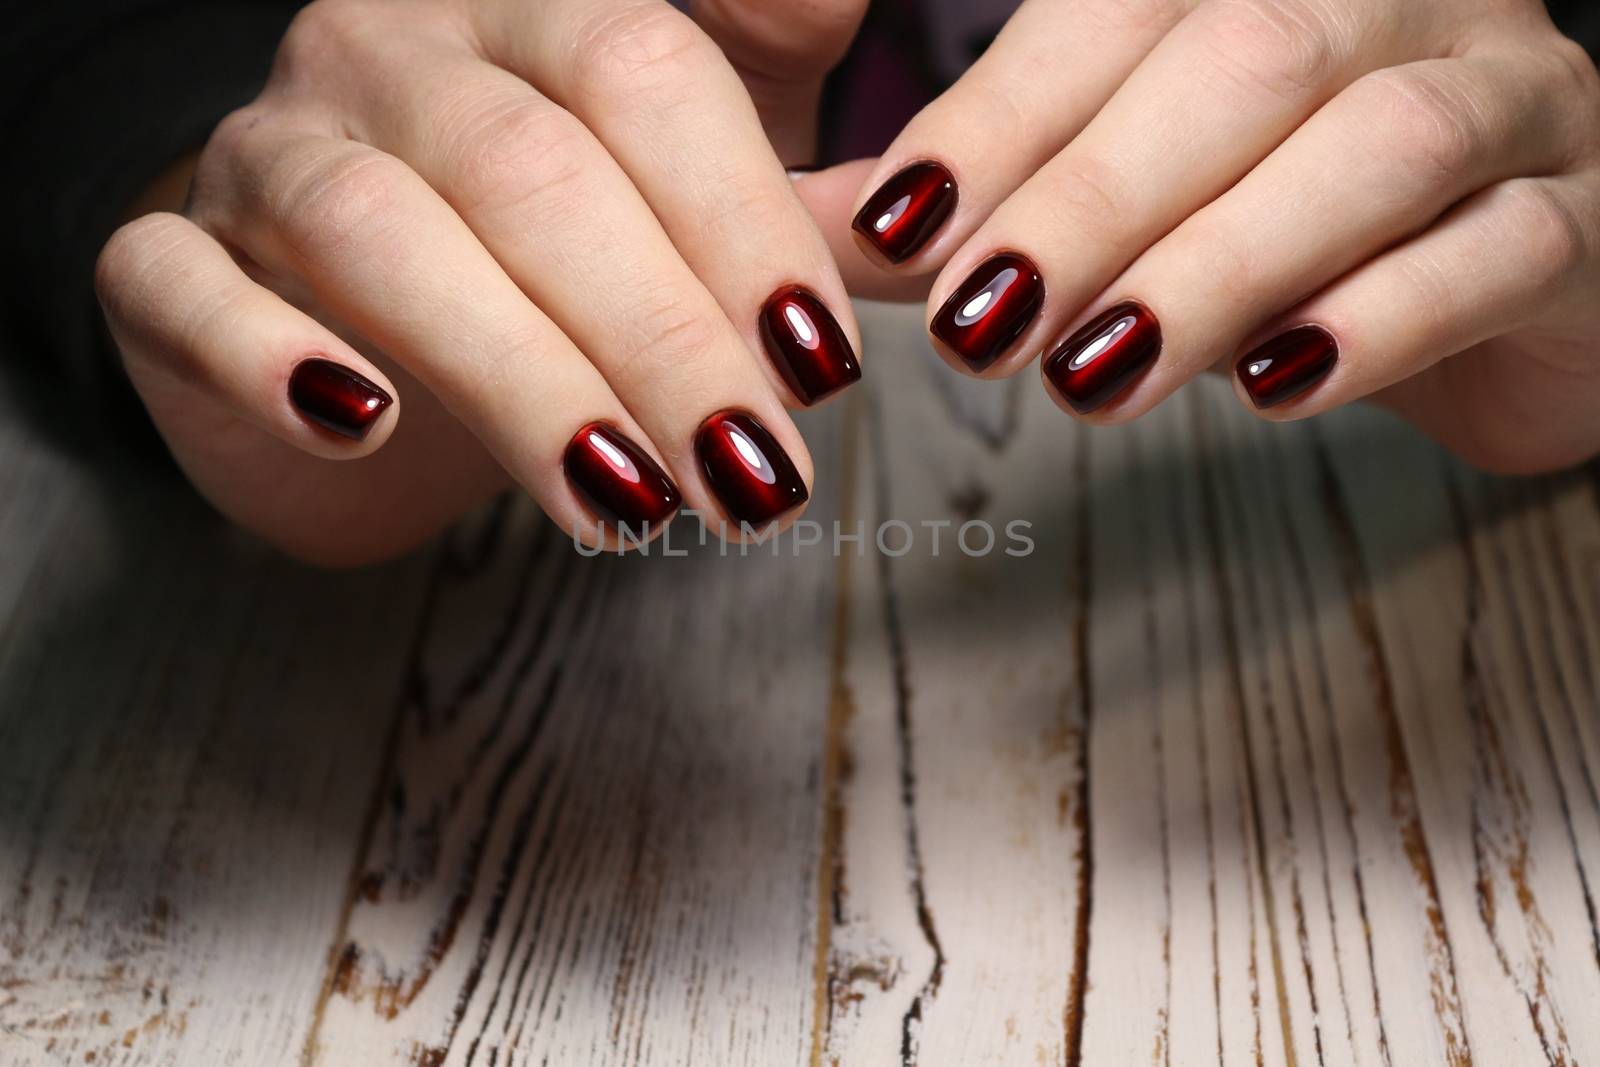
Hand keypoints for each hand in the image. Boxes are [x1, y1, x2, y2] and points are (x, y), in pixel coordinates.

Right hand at [95, 0, 865, 564]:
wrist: (361, 302)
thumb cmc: (556, 244)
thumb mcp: (695, 196)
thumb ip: (802, 209)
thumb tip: (946, 241)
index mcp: (530, 4)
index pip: (644, 72)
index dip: (742, 221)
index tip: (822, 366)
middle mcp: (390, 47)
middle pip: (531, 172)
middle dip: (660, 339)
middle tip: (754, 477)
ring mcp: (270, 147)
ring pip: (380, 238)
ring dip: (522, 383)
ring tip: (627, 507)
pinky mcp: (171, 260)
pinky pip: (182, 286)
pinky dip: (267, 360)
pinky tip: (363, 424)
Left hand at [803, 0, 1599, 472]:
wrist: (1523, 288)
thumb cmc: (1299, 236)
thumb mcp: (1133, 207)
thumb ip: (992, 202)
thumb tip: (821, 228)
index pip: (1116, 11)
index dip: (1002, 115)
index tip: (896, 229)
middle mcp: (1397, 5)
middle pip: (1239, 64)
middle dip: (1092, 199)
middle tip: (980, 326)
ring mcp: (1513, 99)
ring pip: (1374, 151)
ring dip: (1216, 265)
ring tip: (1095, 375)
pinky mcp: (1580, 222)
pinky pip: (1495, 252)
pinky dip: (1378, 319)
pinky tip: (1275, 388)